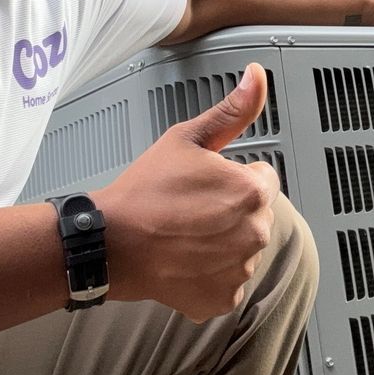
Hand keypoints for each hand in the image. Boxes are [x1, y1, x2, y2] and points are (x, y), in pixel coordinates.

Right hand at [95, 64, 279, 321]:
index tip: (204, 183)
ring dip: (221, 243)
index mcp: (252, 192)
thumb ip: (232, 111)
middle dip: (230, 210)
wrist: (110, 243)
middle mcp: (255, 233)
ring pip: (241, 249)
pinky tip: (182, 261)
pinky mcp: (223, 297)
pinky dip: (209, 275)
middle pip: (254, 215)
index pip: (263, 179)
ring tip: (182, 235)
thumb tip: (257, 77)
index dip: (233, 177)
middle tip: (189, 208)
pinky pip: (227, 282)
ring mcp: (240, 269)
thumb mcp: (186, 138)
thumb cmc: (144, 191)